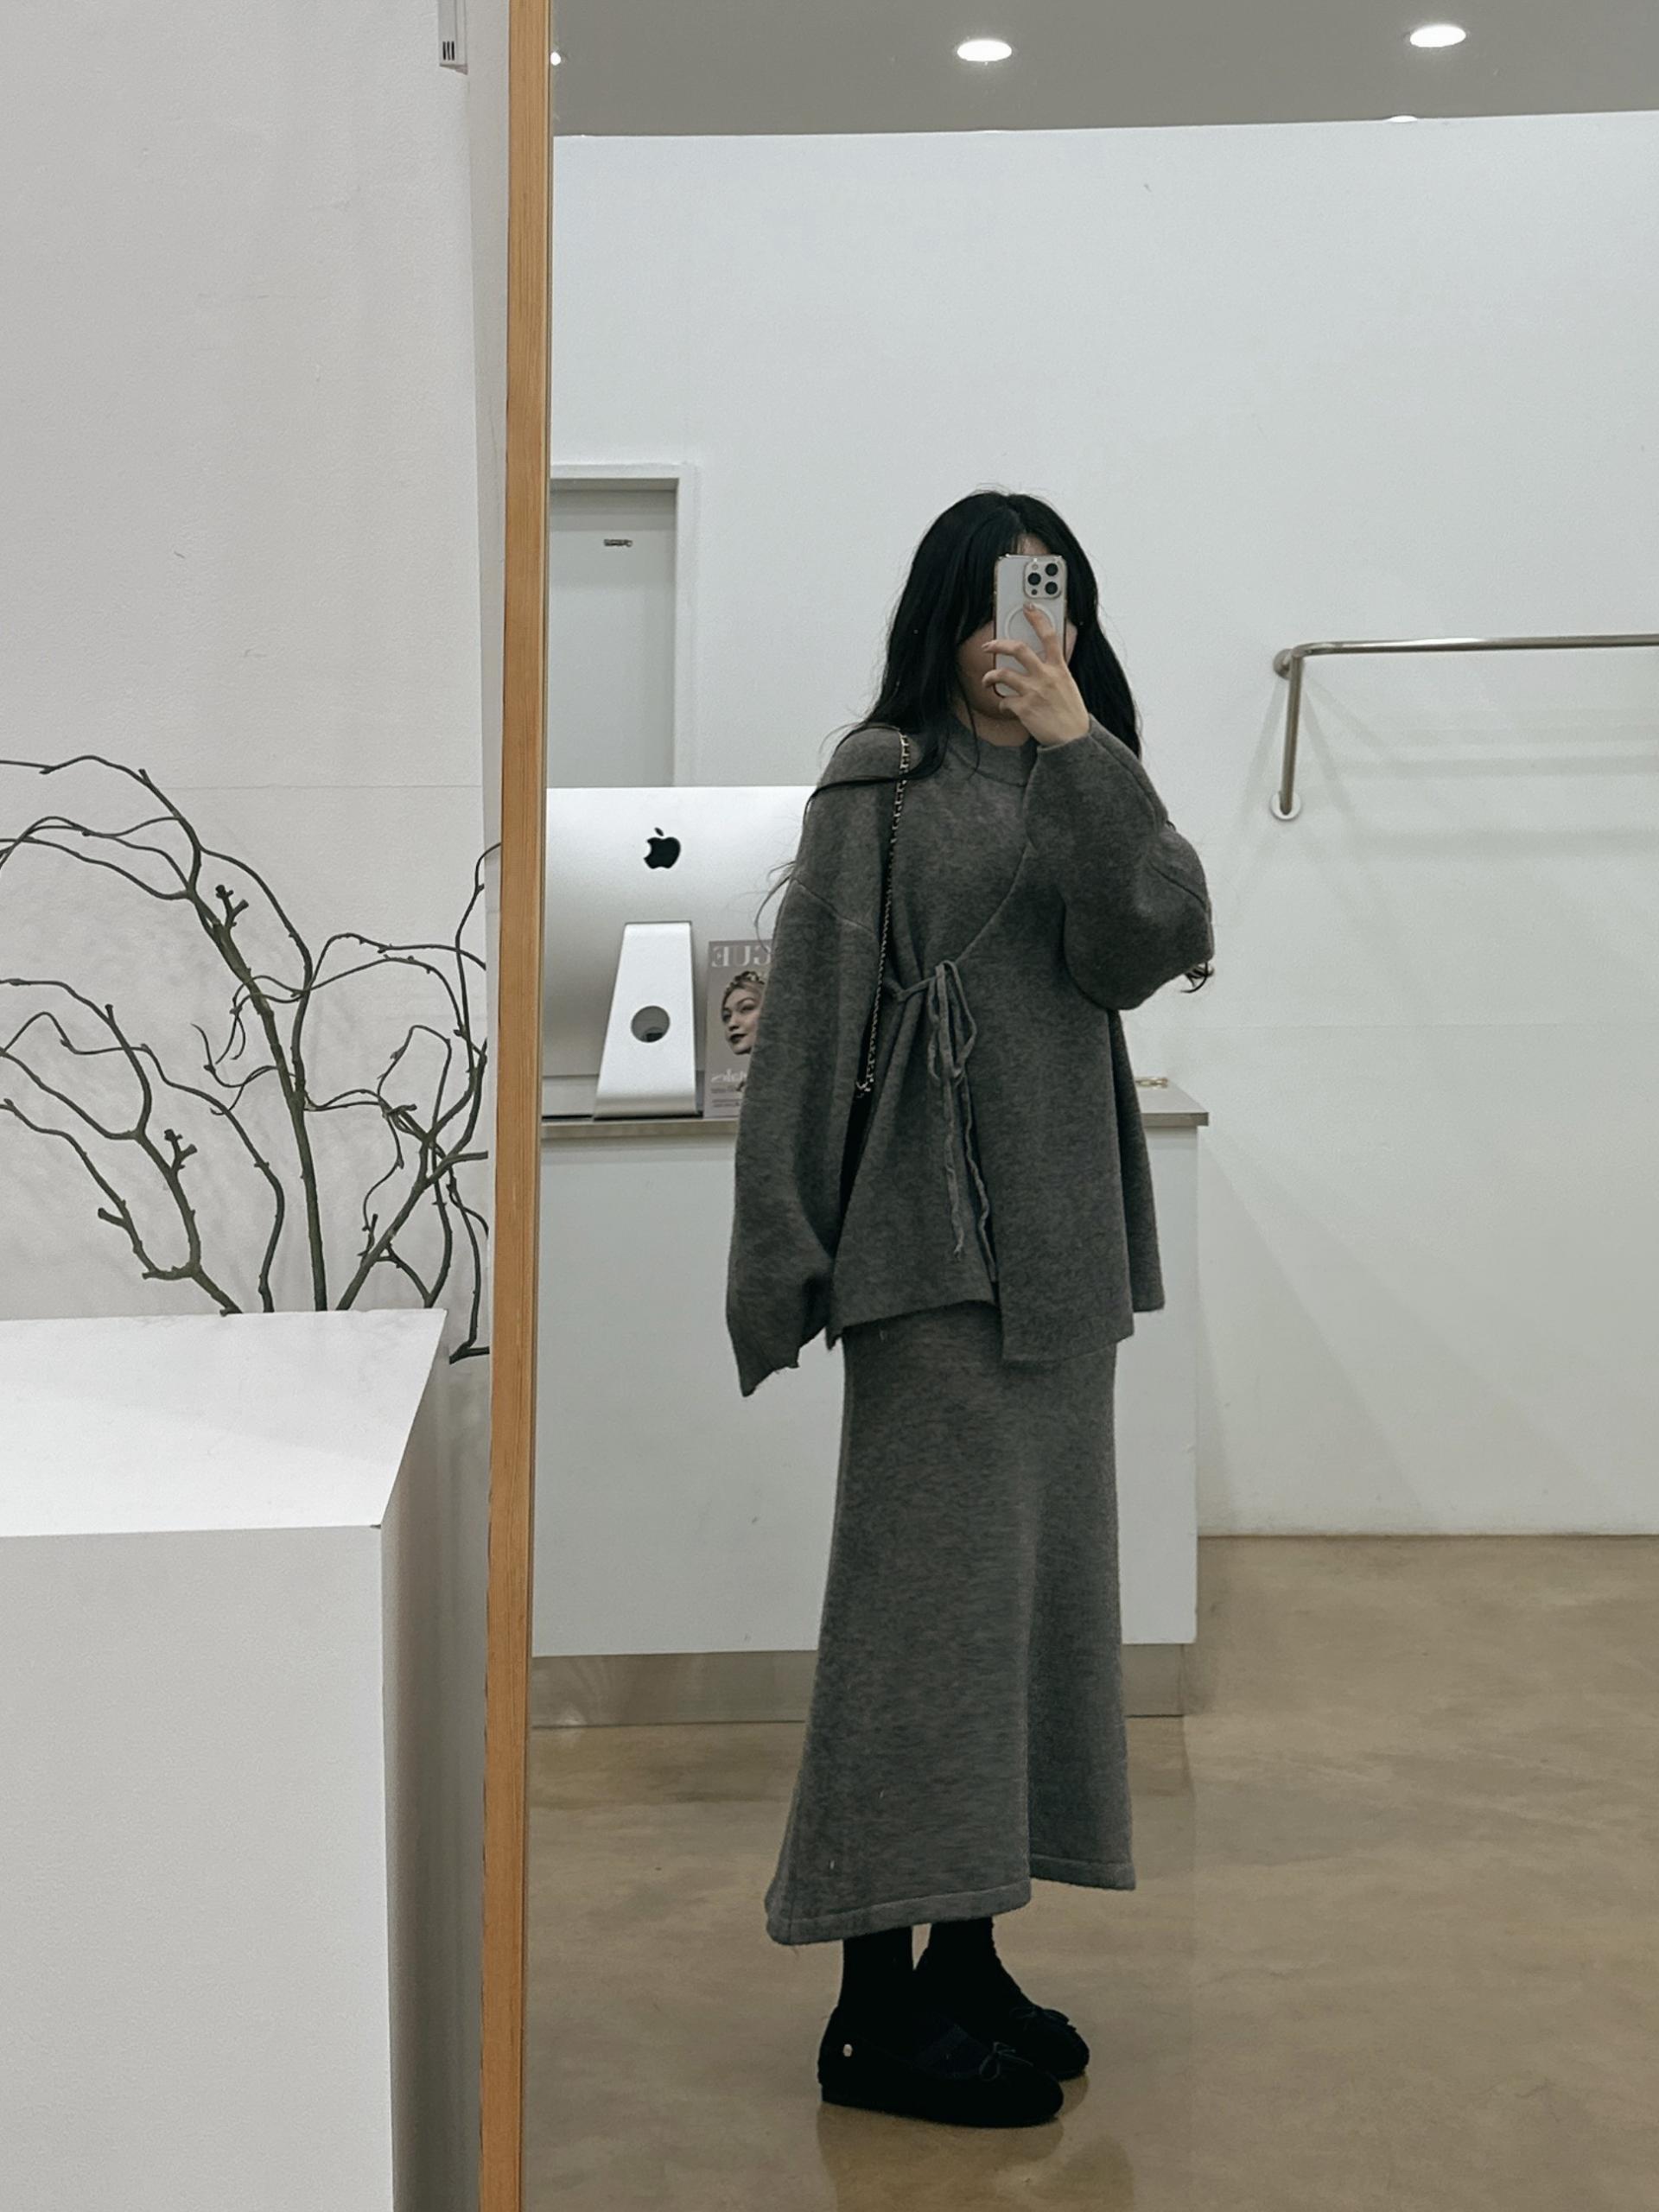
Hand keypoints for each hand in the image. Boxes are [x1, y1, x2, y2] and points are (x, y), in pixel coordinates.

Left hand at [982, 604, 1090, 746]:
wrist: (1074, 740)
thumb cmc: (1072, 715)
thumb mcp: (1068, 687)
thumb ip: (1054, 673)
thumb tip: (1041, 666)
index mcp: (1059, 669)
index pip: (1050, 636)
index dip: (1038, 619)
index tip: (1029, 608)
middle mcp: (1046, 676)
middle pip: (1018, 649)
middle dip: (999, 644)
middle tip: (989, 645)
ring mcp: (1033, 691)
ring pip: (1003, 674)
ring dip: (990, 676)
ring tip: (987, 680)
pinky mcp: (1024, 708)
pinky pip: (1004, 701)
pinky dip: (1002, 704)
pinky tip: (1006, 707)